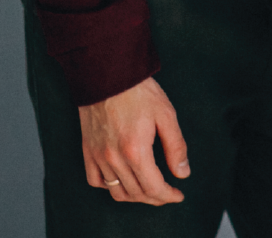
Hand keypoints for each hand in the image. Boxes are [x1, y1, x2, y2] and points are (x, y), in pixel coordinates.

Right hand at [79, 76, 188, 204]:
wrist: (108, 74)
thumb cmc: (139, 91)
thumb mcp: (166, 114)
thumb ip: (176, 146)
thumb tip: (183, 173)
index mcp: (136, 151)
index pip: (153, 187)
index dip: (168, 195)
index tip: (179, 195)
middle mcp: (114, 158)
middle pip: (136, 193)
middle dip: (155, 198)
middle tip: (168, 193)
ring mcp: (98, 156)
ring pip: (116, 191)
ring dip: (134, 196)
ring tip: (148, 190)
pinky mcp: (88, 150)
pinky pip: (95, 180)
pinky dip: (109, 186)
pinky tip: (121, 180)